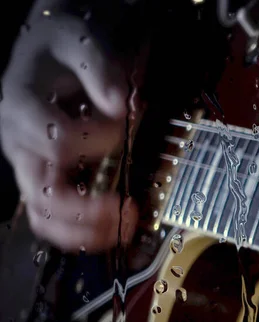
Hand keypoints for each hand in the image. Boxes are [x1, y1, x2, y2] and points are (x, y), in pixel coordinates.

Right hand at [0, 5, 137, 252]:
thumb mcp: (77, 41)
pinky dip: (83, 231)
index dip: (100, 140)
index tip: (128, 122)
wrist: (47, 55)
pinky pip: (55, 219)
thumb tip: (120, 104)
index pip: (58, 141)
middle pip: (42, 196)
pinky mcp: (44, 179)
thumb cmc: (60, 49)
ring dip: (86, 232)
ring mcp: (30, 167)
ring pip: (44, 218)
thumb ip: (97, 69)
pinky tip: (114, 227)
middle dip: (88, 211)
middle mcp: (19, 144)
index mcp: (20, 108)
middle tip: (129, 209)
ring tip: (125, 226)